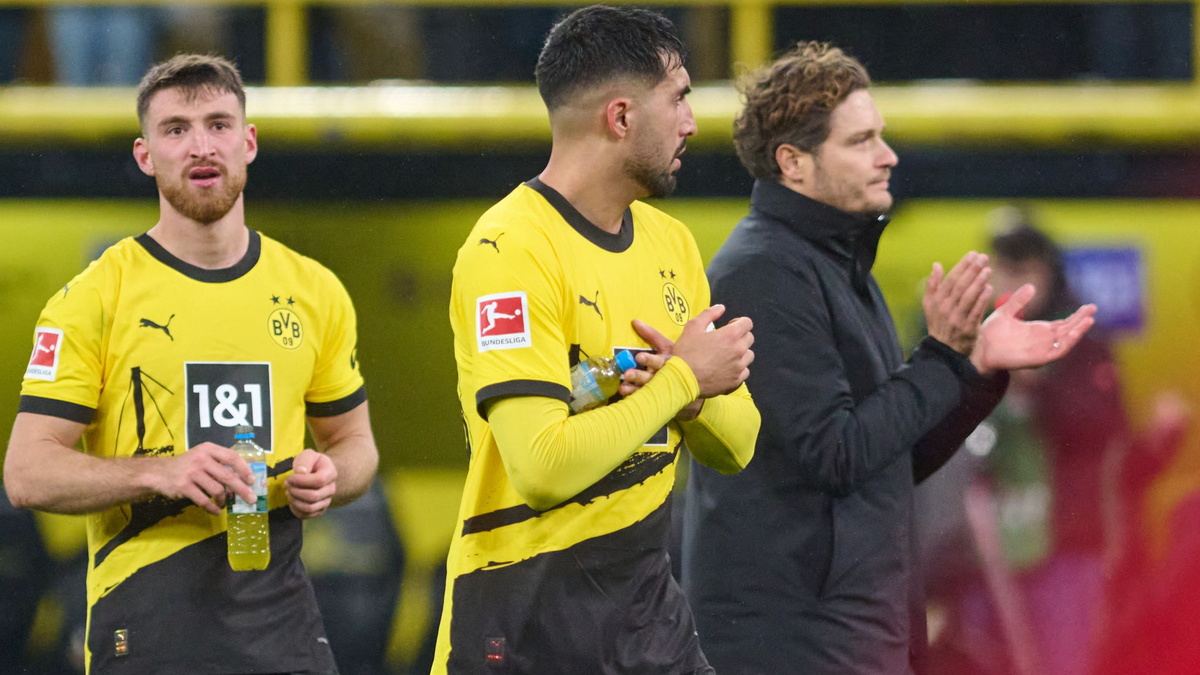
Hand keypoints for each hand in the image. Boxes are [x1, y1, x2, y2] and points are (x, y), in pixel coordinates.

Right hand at [149, 442, 254, 515]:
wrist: (159, 473)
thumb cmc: (186, 465)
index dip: (245, 469)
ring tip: (224, 504)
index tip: (252, 481)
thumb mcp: (202, 456)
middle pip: (228, 476)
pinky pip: (204, 500)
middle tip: (251, 499)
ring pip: (217, 490)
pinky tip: (216, 511)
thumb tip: (243, 477)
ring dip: (223, 500)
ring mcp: (192, 472)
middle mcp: (201, 459)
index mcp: (208, 449)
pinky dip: (212, 508)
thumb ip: (219, 463)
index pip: (232, 457)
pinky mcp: (184, 486)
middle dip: (242, 489)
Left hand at [286, 449, 337, 518]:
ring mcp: (326, 501)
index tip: (290, 478)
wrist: (320, 472)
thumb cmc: (313, 463)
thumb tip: (301, 472)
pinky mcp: (319, 510)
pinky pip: (306, 515)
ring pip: (310, 508)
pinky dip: (295, 510)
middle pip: (313, 496)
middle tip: (287, 485)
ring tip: (289, 492)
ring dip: (295, 501)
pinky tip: (292, 500)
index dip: (301, 481)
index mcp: (331, 473)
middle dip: (296, 492)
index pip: (319, 481)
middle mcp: (331, 489)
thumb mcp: (309, 455)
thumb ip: (305, 461)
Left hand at [619, 319, 703, 420]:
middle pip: (653, 376)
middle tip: (628, 374)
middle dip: (640, 376)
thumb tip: (634, 321)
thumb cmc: (678, 360)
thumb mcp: (668, 346)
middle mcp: (667, 375)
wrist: (693, 383)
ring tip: (622, 387)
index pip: (660, 360)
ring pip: (649, 389)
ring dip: (635, 388)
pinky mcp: (659, 397)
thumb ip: (651, 335)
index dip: (650, 359)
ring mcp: (663, 388)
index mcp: (671, 361)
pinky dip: (635, 396)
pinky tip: (625, 395)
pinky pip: (647, 398)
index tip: (639, 357)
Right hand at [672, 305, 754, 398]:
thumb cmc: (687, 352)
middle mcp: (739, 350)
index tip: (730, 326)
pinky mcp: (736, 380)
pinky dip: (738, 368)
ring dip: (741, 353)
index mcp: (730, 335)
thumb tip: (721, 308)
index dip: (739, 322)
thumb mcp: (693, 327)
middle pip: (749, 338)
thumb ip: (709, 314)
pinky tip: (727, 368)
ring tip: (727, 355)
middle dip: (740, 336)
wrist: (683, 379)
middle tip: (726, 340)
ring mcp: (739, 367)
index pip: (747, 323)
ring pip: (749, 355)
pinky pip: (745, 371)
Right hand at [923, 251, 991, 355]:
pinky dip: (982, 299)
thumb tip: (937, 265)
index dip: (962, 266)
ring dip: (978, 282)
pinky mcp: (967, 328)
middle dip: (972, 270)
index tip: (973, 254)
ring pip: (968, 297)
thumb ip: (933, 284)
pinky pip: (975, 311)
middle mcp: (945, 308)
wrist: (944, 350)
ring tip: (988, 269)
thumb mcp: (930, 304)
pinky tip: (989, 288)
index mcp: (936, 300)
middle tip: (983, 258)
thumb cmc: (938, 323)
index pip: (950, 279)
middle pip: (960, 286)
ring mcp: (956, 319)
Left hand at [969, 284, 1096, 374]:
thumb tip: (1032, 286)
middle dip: (1081, 320)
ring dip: (1078, 331)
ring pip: (1065, 341)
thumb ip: (1018, 301)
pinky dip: (1067, 343)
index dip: (1075, 316)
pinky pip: (1056, 352)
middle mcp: (1042, 341)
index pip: (1062, 324)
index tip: (1088, 306)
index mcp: (1037, 331)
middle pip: (1067, 330)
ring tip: (1089, 319)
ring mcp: (1040, 350)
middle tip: (1093, 308)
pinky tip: (1074, 332)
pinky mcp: (1037, 359)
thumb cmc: (990, 334)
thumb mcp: (1006, 312)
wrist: (979, 348)